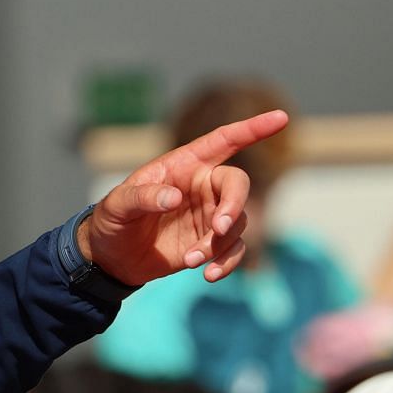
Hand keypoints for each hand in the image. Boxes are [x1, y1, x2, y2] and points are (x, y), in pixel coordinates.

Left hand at [80, 110, 289, 286]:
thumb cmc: (112, 220)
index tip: (281, 118)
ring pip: (237, 222)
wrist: (111, 257)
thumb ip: (142, 197)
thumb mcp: (117, 205)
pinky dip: (228, 263)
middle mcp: (203, 187)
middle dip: (234, 205)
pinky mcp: (212, 242)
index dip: (252, 129)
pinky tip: (209, 275)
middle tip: (219, 227)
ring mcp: (210, 215)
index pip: (223, 141)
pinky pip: (235, 250)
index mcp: (183, 166)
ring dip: (219, 243)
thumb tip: (173, 197)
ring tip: (192, 259)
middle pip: (238, 185)